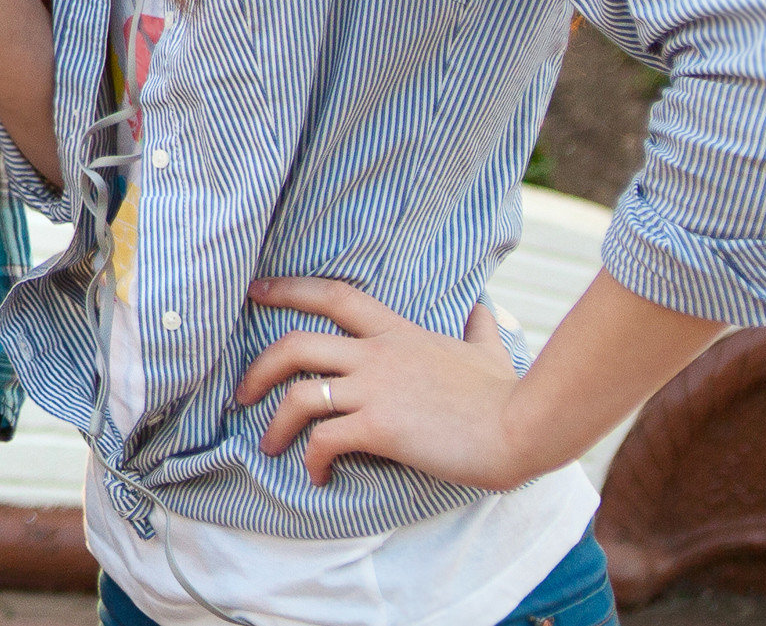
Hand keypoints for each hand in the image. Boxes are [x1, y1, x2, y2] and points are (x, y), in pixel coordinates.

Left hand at [240, 280, 540, 488]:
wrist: (523, 426)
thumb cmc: (506, 394)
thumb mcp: (489, 351)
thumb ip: (479, 330)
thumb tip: (484, 309)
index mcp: (396, 333)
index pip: (334, 296)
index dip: (290, 290)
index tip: (255, 292)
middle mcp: (377, 355)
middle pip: (295, 345)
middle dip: (259, 367)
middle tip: (242, 391)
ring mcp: (375, 390)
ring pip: (300, 396)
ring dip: (276, 423)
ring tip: (271, 446)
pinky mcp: (380, 427)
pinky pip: (325, 440)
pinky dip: (311, 459)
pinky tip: (316, 475)